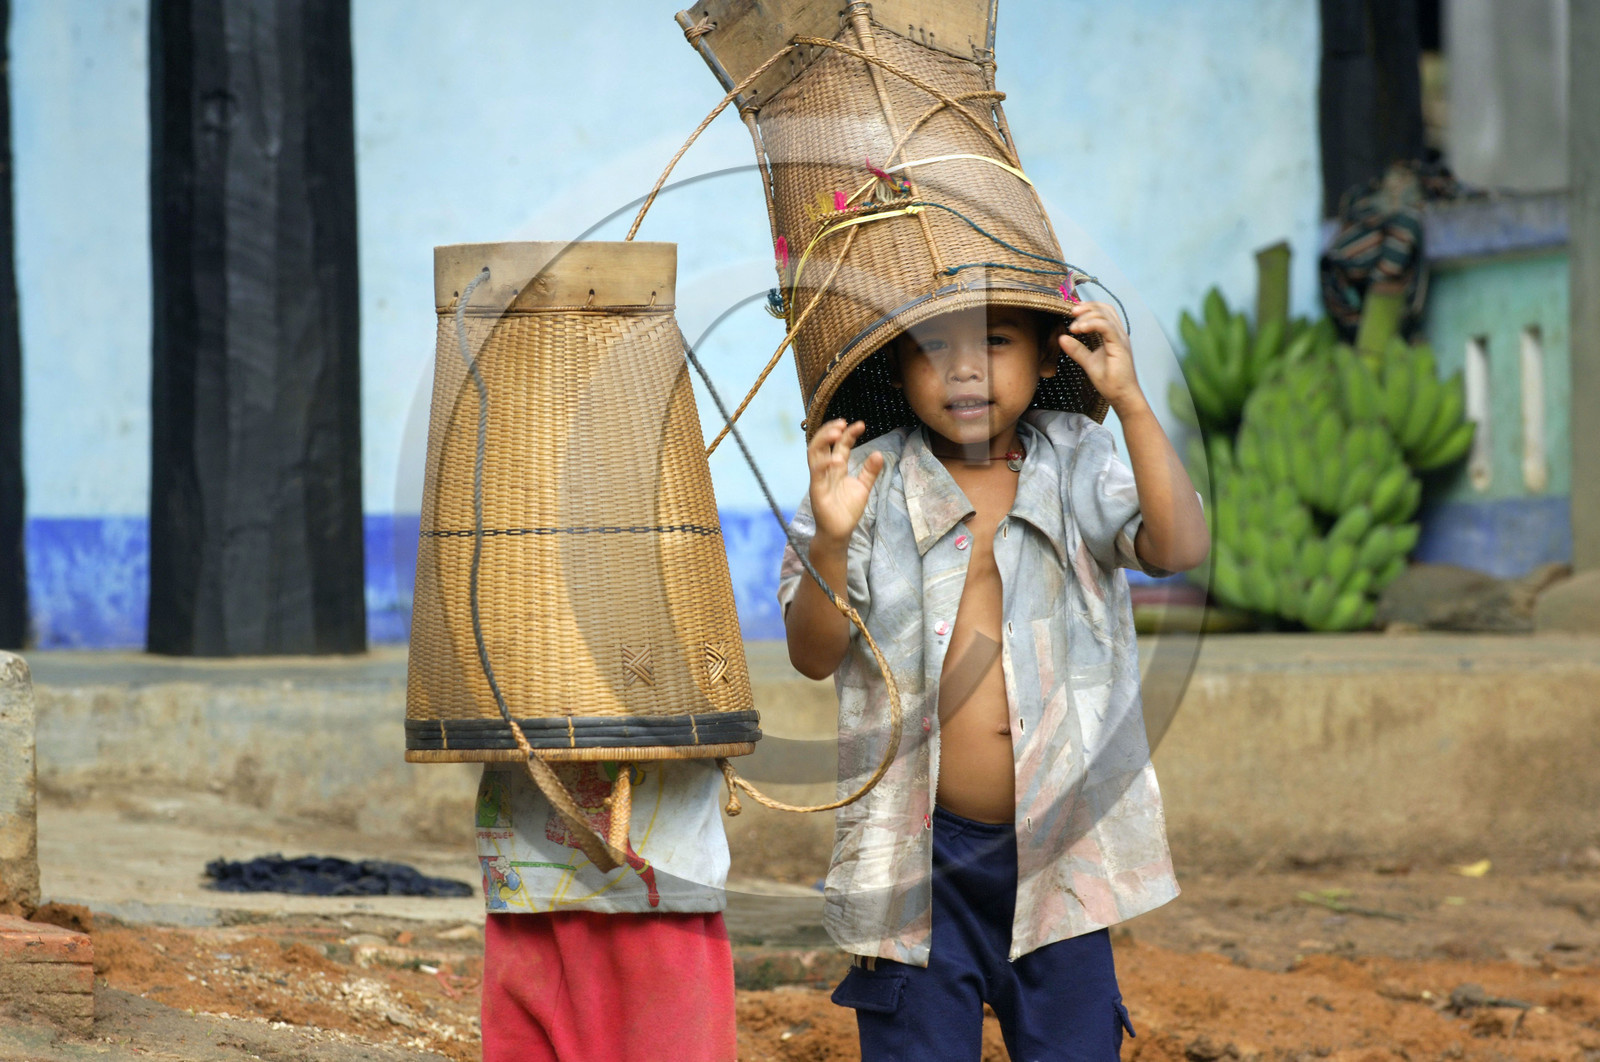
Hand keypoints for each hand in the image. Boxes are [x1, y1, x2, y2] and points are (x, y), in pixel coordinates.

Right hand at [807, 419, 884, 547]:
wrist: (838, 533)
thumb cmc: (847, 510)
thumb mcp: (862, 487)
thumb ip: (869, 471)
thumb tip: (878, 453)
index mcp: (835, 467)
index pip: (840, 445)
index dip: (848, 433)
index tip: (861, 424)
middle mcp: (825, 470)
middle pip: (822, 443)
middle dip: (830, 430)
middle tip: (843, 422)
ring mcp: (819, 479)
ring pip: (814, 453)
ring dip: (823, 440)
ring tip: (837, 432)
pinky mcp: (817, 491)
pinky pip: (817, 474)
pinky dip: (824, 464)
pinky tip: (836, 459)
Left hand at [1059, 301, 1143, 411]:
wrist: (1122, 396)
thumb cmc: (1110, 382)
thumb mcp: (1088, 362)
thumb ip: (1077, 350)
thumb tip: (1061, 338)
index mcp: (1113, 335)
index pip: (1103, 312)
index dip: (1088, 307)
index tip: (1072, 312)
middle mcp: (1119, 334)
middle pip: (1105, 308)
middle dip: (1086, 307)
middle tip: (1071, 312)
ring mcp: (1120, 339)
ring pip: (1106, 315)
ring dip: (1087, 315)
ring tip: (1074, 326)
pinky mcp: (1120, 346)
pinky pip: (1106, 327)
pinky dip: (1092, 324)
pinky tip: (1079, 329)